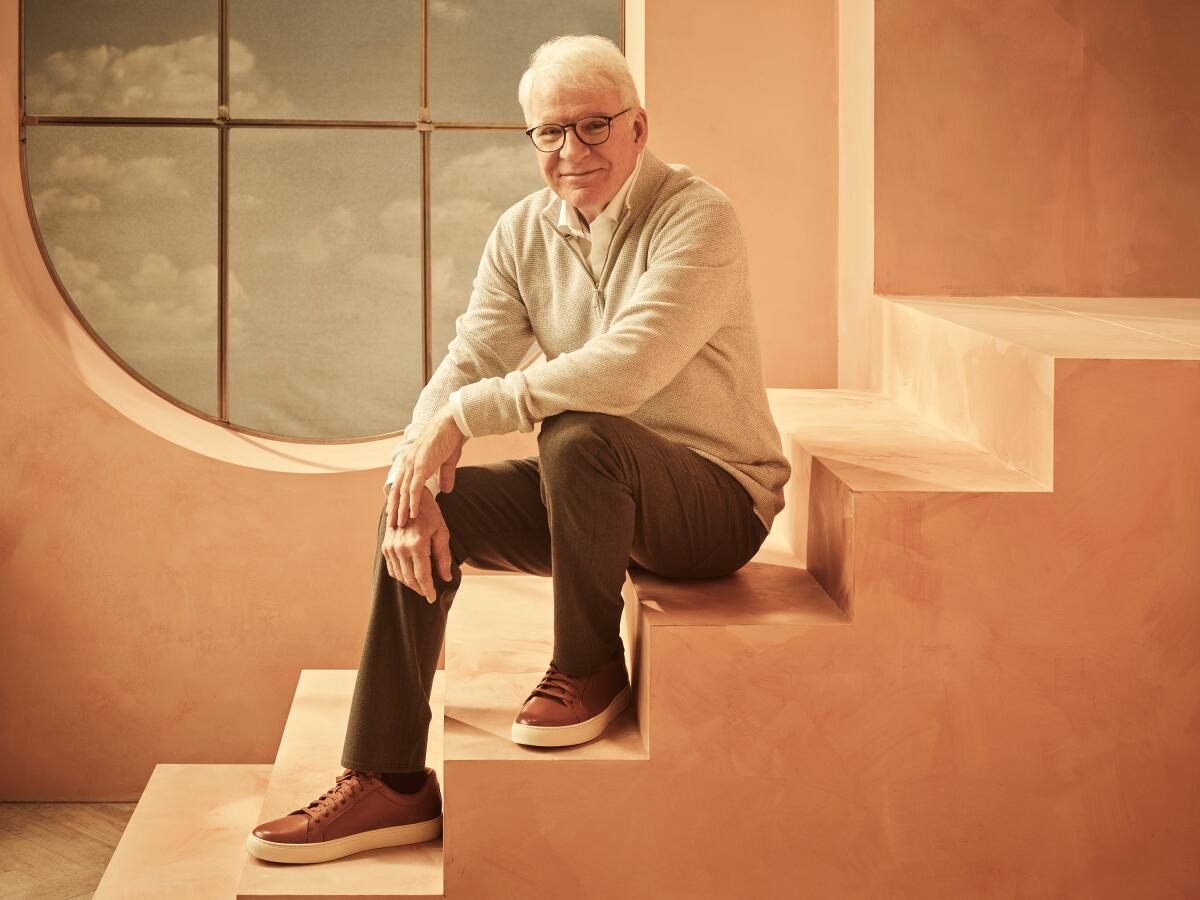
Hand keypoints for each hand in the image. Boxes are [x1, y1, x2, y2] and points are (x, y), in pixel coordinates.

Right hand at [382, 480, 452, 603]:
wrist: (409, 496)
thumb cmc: (430, 513)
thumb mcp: (442, 533)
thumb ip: (443, 557)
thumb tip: (446, 578)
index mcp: (417, 544)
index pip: (422, 576)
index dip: (428, 590)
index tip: (432, 598)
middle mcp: (401, 547)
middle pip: (409, 578)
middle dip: (420, 589)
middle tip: (428, 594)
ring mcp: (391, 547)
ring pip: (399, 575)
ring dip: (410, 584)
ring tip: (421, 586)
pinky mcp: (385, 546)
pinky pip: (391, 568)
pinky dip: (400, 575)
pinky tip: (409, 576)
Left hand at [395, 405, 464, 527]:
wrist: (451, 423)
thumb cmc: (449, 438)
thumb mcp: (447, 461)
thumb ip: (444, 476)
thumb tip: (446, 490)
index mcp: (412, 461)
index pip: (400, 484)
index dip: (397, 499)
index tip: (395, 513)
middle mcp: (408, 463)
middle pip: (397, 490)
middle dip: (395, 508)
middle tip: (393, 525)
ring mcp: (413, 465)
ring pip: (404, 493)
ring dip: (401, 510)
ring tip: (400, 525)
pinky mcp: (422, 466)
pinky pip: (414, 489)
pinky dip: (412, 502)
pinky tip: (412, 514)